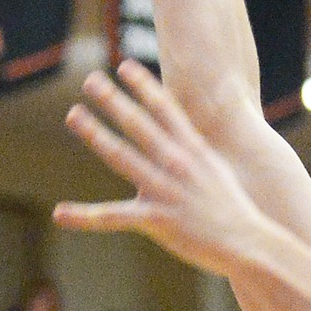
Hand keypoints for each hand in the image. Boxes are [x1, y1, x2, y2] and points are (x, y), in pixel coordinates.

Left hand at [53, 60, 269, 275]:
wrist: (249, 243)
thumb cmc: (234, 211)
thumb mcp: (217, 172)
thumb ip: (196, 154)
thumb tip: (185, 139)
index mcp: (194, 151)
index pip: (166, 110)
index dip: (144, 86)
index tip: (125, 66)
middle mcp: (178, 164)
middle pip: (139, 125)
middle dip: (114, 100)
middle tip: (90, 80)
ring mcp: (165, 191)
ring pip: (122, 156)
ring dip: (95, 133)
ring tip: (73, 114)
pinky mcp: (156, 220)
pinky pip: (113, 217)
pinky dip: (84, 217)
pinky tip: (60, 214)